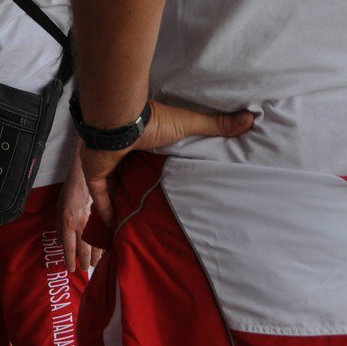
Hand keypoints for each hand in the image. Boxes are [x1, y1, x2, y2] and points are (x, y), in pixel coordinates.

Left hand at [59, 145, 101, 272]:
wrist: (87, 173)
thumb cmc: (70, 189)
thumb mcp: (59, 207)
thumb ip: (60, 226)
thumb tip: (62, 242)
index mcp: (68, 222)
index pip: (69, 248)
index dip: (70, 261)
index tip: (72, 270)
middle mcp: (81, 225)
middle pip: (84, 250)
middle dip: (86, 262)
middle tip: (87, 270)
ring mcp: (94, 221)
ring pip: (97, 245)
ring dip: (97, 256)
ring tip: (96, 264)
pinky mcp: (105, 217)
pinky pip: (106, 236)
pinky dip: (106, 245)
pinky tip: (107, 251)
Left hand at [80, 101, 253, 225]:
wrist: (119, 120)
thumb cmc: (153, 121)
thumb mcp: (188, 124)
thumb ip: (215, 125)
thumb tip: (252, 119)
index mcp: (141, 137)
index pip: (145, 154)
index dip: (151, 166)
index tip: (161, 180)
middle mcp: (121, 150)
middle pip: (127, 171)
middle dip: (134, 185)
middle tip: (147, 205)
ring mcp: (106, 162)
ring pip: (111, 184)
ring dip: (118, 199)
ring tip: (131, 220)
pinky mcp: (95, 172)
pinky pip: (98, 195)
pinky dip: (105, 210)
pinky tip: (113, 226)